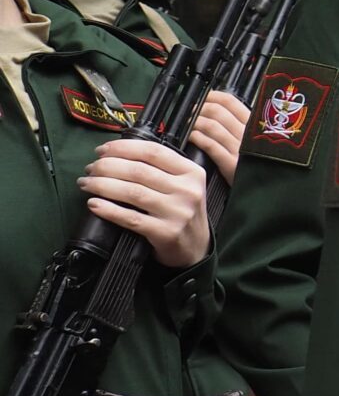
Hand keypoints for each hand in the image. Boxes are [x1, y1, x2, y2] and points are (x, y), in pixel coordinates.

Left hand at [81, 138, 209, 269]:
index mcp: (192, 172)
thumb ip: (162, 169)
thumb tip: (118, 154)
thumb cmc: (182, 211)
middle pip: (139, 171)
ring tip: (85, 183)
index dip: (124, 148)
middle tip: (90, 169)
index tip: (102, 150)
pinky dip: (108, 209)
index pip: (154, 152)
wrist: (196, 247)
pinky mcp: (165, 232)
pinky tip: (93, 204)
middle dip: (107, 166)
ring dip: (102, 185)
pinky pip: (130, 218)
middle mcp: (187, 190)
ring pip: (132, 192)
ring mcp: (177, 212)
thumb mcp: (184, 185)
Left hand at [190, 91, 248, 184]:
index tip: (202, 97)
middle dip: (199, 108)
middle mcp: (248, 135)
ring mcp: (240, 149)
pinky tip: (191, 137)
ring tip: (187, 124)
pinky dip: (198, 137)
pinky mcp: (231, 164)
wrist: (266, 194)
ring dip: (195, 122)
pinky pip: (211, 145)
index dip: (213, 96)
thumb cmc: (256, 168)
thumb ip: (241, 128)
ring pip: (212, 126)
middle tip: (190, 112)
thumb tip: (217, 111)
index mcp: (255, 126)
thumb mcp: (255, 144)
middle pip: (219, 111)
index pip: (232, 102)